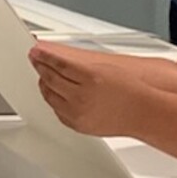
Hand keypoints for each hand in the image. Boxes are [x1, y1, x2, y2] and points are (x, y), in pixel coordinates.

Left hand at [29, 41, 149, 137]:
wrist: (142, 113)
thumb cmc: (130, 90)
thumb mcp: (105, 68)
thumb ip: (79, 65)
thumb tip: (58, 61)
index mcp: (91, 78)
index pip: (59, 64)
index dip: (44, 57)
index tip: (35, 52)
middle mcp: (82, 97)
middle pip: (51, 79)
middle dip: (41, 68)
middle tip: (36, 60)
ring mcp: (78, 113)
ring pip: (51, 96)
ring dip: (44, 84)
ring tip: (43, 75)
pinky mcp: (78, 125)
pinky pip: (57, 111)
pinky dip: (53, 100)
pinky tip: (53, 93)